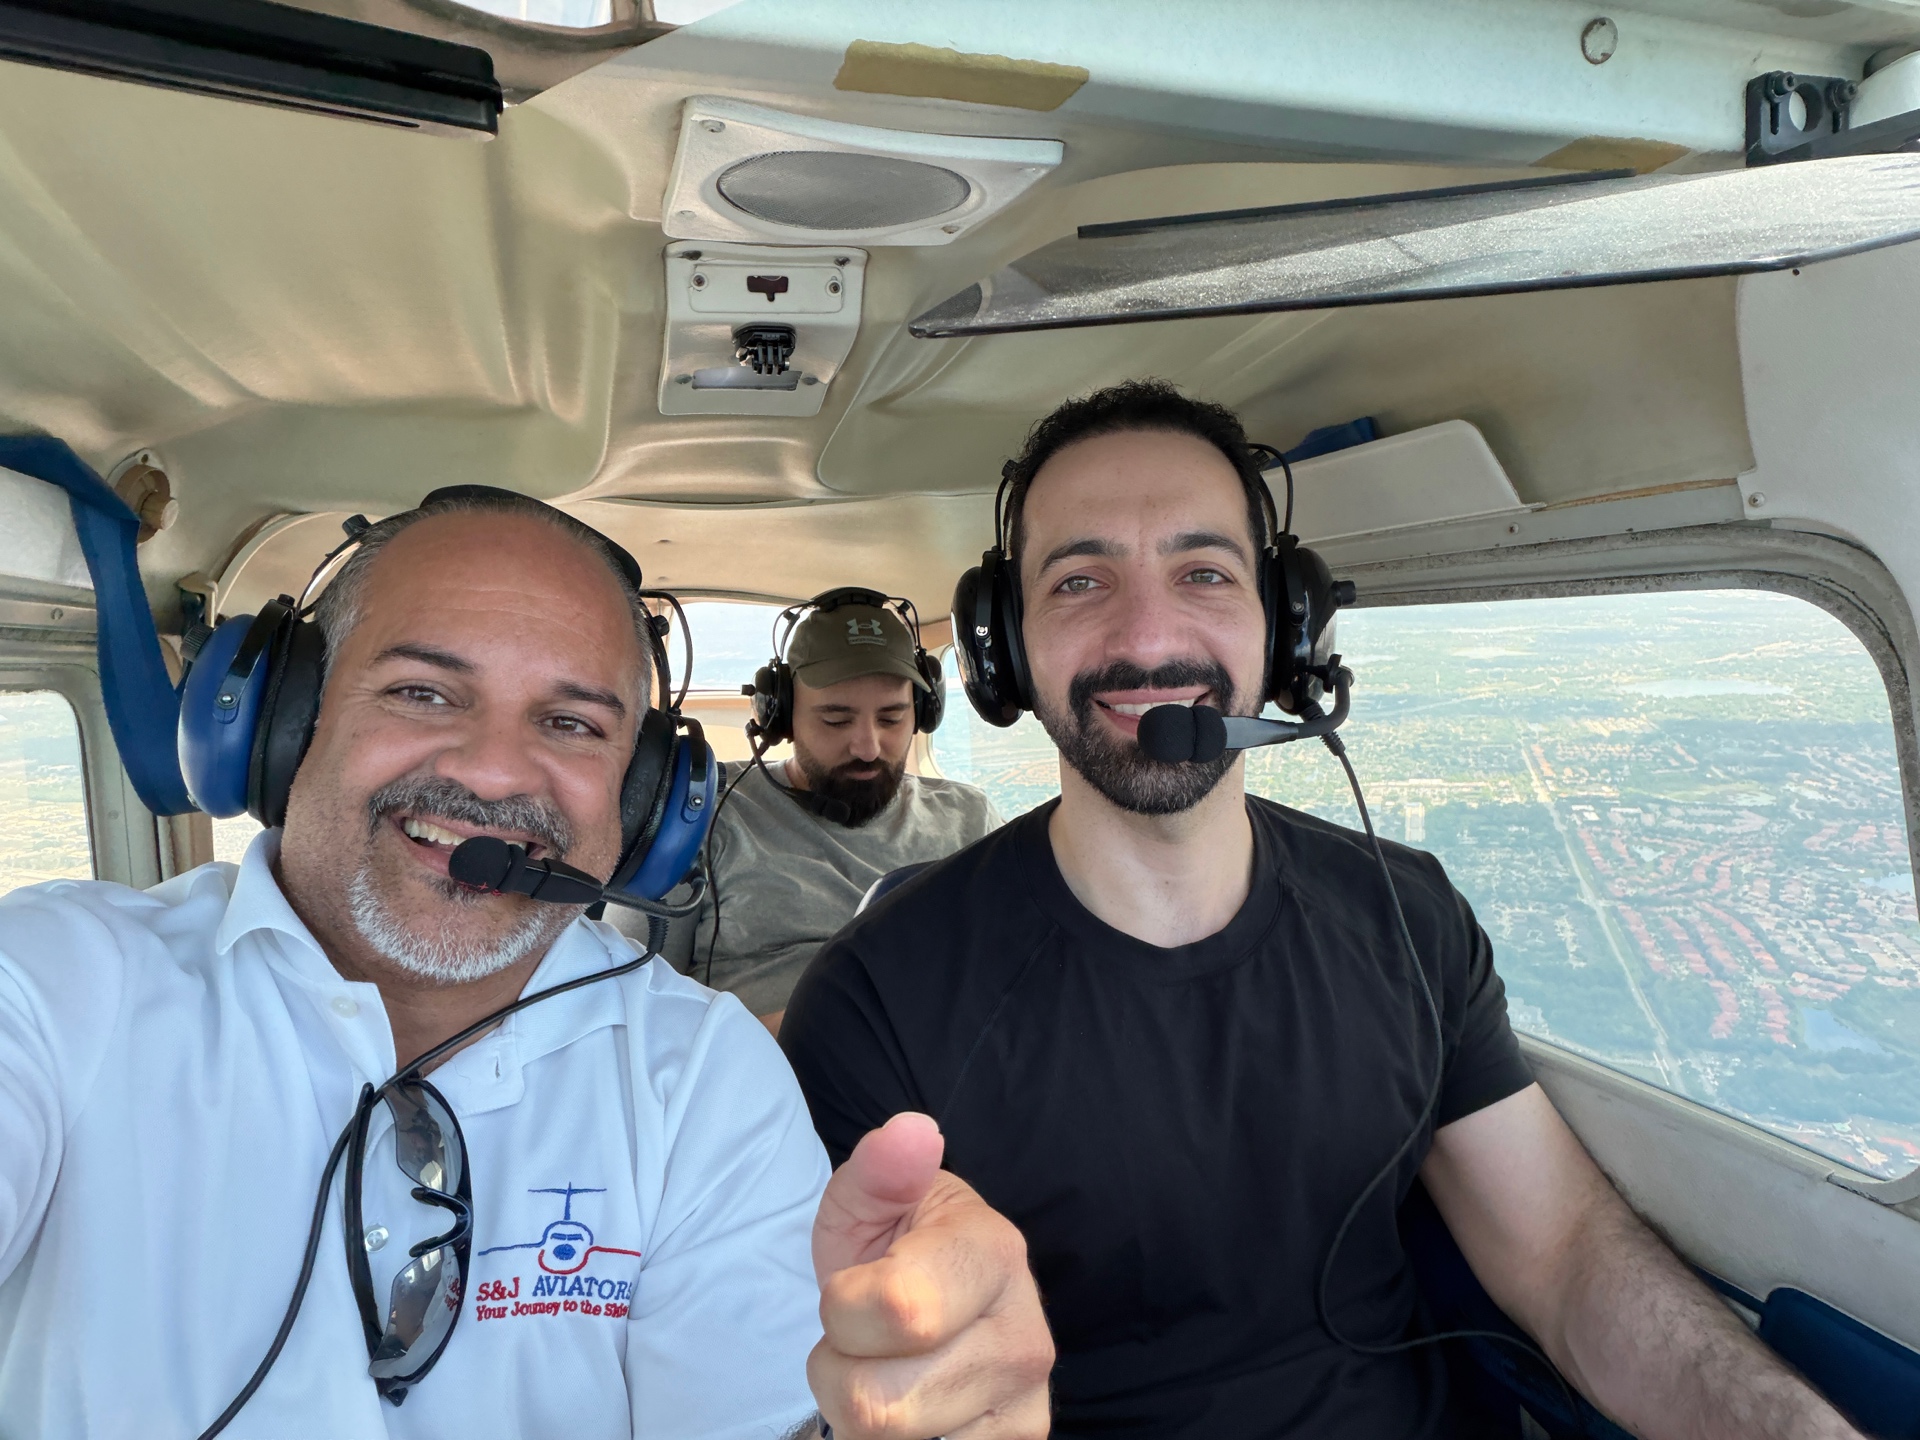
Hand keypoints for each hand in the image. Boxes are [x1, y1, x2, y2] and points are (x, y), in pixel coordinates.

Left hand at [809, 1113, 1052, 1439]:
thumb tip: (910, 1133)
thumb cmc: (893, 1247)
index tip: (851, 1287)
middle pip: (876, 1403)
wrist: (936, 1301)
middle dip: (839, 1372)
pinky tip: (911, 1404)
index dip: (841, 1308)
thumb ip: (879, 1168)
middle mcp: (1027, 1338)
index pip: (896, 1311)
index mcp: (995, 1254)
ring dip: (859, 1416)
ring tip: (886, 1370)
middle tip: (862, 1340)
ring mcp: (1025, 1407)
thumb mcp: (870, 1199)